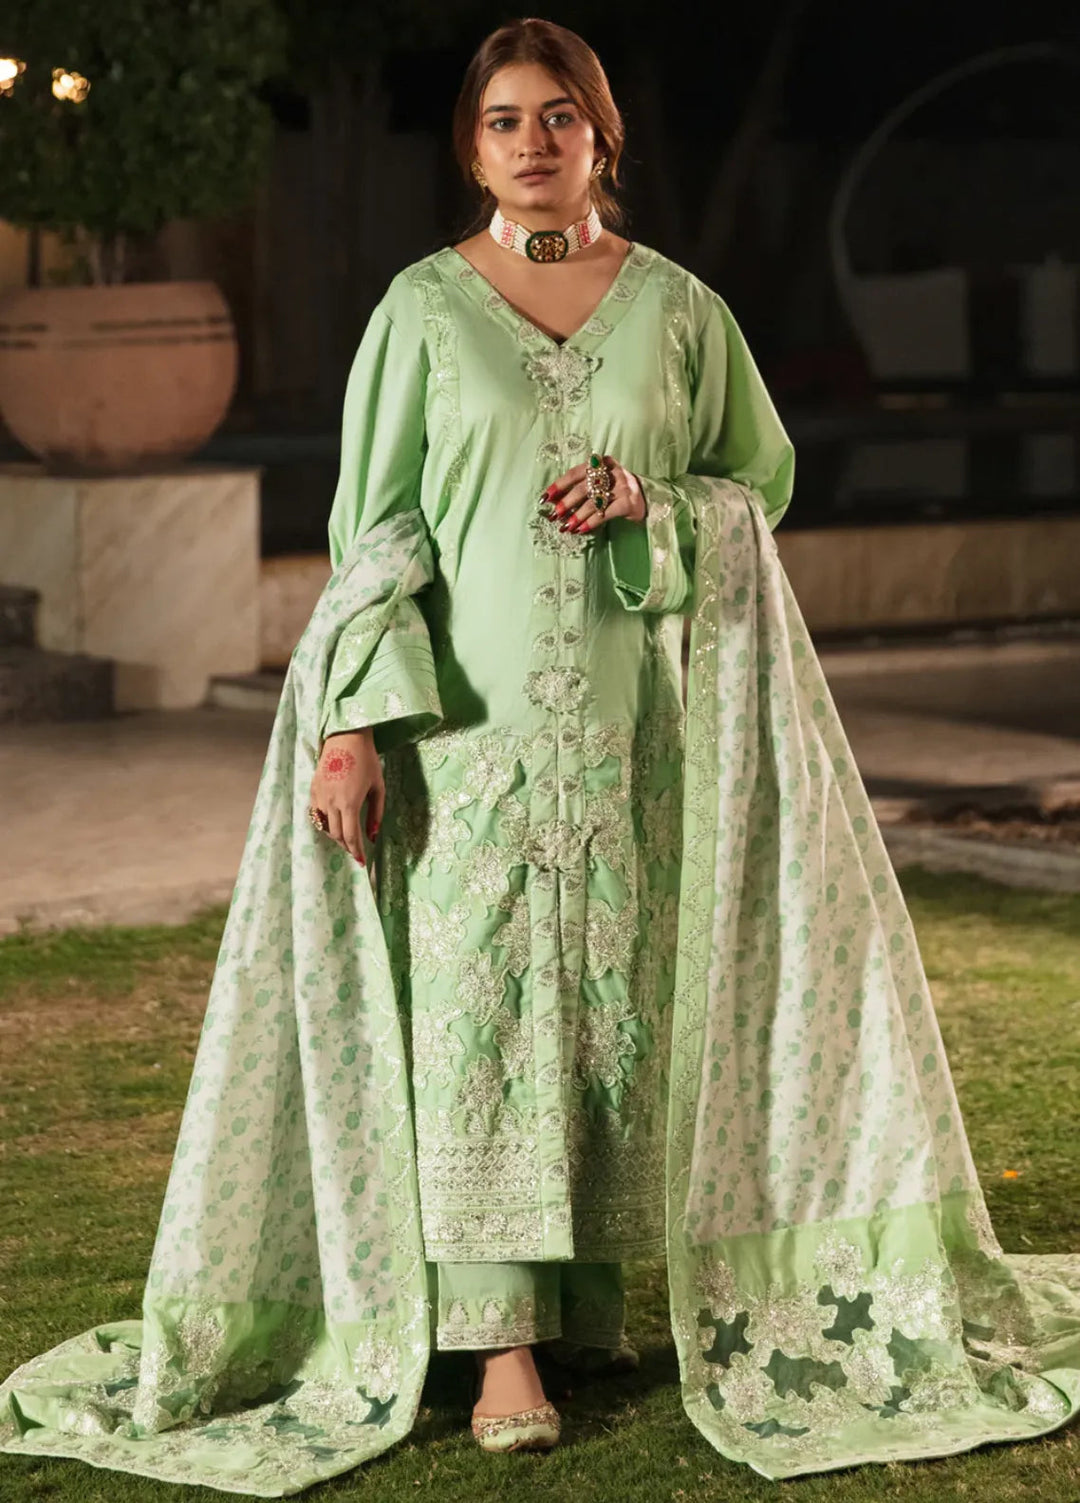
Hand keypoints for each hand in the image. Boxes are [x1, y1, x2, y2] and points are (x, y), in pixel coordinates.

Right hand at [309, 728, 382, 865]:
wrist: (346, 737)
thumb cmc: (367, 760)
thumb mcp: (378, 787)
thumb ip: (376, 813)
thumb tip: (373, 836)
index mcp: (349, 802)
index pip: (351, 836)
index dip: (356, 852)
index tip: (362, 862)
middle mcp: (331, 802)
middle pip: (336, 835)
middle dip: (347, 846)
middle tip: (356, 851)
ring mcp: (319, 795)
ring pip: (324, 826)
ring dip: (336, 835)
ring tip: (347, 837)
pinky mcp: (313, 789)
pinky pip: (316, 813)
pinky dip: (325, 822)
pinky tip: (335, 822)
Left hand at [541, 454, 646, 532]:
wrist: (647, 498)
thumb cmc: (616, 490)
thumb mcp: (600, 483)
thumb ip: (579, 488)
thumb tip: (553, 500)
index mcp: (602, 463)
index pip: (575, 473)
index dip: (559, 485)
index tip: (546, 497)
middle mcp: (612, 472)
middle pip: (583, 488)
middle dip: (566, 503)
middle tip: (554, 515)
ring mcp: (622, 486)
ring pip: (593, 502)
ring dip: (577, 516)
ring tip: (566, 527)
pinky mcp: (628, 502)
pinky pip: (605, 513)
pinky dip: (591, 522)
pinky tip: (581, 530)